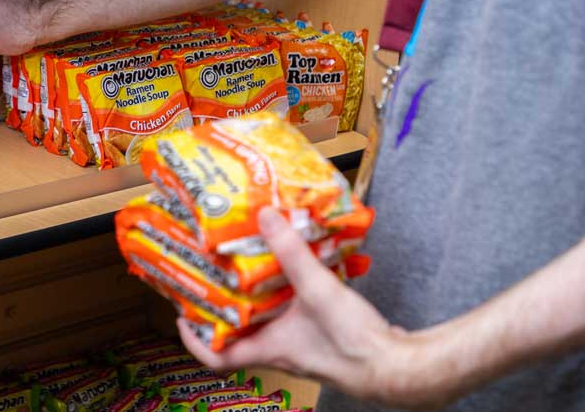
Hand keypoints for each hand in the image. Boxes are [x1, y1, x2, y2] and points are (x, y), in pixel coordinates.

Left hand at [177, 208, 460, 410]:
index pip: (216, 358)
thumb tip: (265, 216)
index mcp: (268, 349)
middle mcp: (281, 353)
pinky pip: (296, 319)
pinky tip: (300, 272)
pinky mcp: (326, 341)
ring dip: (260, 298)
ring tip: (254, 264)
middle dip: (227, 306)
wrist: (401, 368)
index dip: (194, 339)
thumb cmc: (354, 343)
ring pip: (270, 324)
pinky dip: (291, 297)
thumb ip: (290, 253)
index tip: (182, 315)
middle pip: (240, 335)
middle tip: (217, 275)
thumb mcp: (316, 290)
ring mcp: (304, 349)